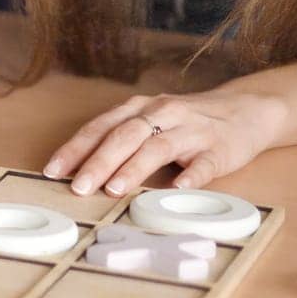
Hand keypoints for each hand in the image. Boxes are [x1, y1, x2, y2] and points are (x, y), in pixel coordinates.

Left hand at [44, 90, 287, 195]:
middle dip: (98, 161)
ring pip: (158, 147)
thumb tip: (79, 170)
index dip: (75, 149)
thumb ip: (120, 139)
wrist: (244, 110)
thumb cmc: (184, 121)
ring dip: (134, 168)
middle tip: (78, 187)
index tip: (52, 171)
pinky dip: (190, 175)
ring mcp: (191, 130)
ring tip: (114, 189)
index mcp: (139, 108)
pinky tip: (176, 188)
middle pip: (124, 136)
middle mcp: (162, 113)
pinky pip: (204, 163)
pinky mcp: (220, 149)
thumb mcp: (148, 121)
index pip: (100, 127)